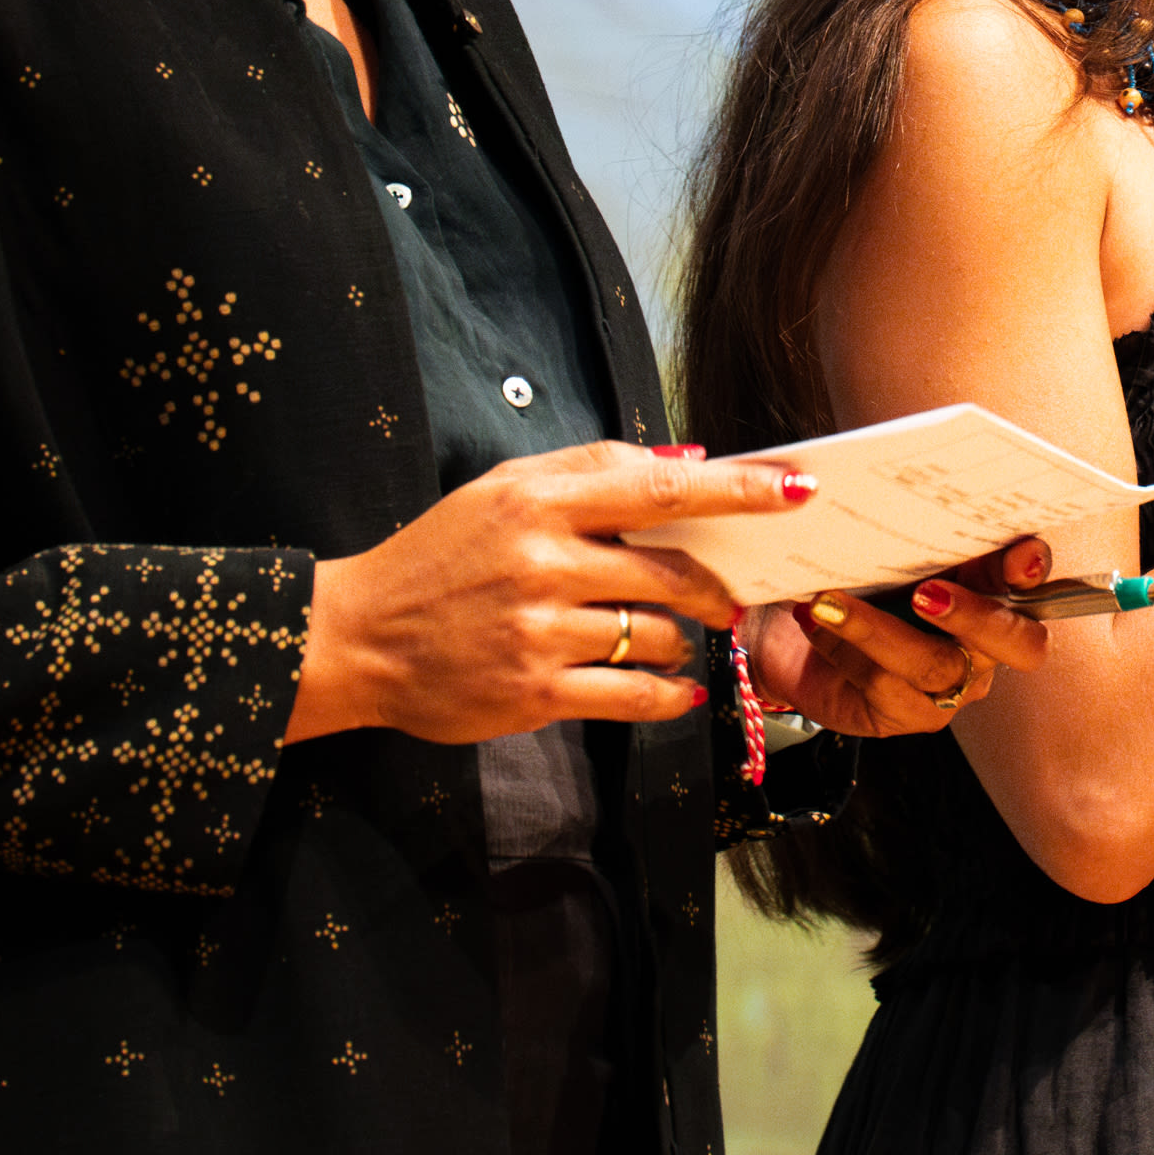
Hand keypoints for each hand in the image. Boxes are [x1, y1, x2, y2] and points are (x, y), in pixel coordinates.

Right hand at [286, 440, 805, 743]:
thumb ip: (595, 468)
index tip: (795, 489)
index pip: (660, 488)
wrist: (359, 637)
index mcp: (539, 502)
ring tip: (672, 636)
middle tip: (731, 595)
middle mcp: (543, 564)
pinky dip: (668, 693)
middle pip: (671, 571)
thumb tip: (689, 460)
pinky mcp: (534, 693)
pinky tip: (676, 688)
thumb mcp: (504, 489)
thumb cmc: (441, 554)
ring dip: (683, 639)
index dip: (737, 490)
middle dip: (715, 585)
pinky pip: (634, 694)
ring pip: (660, 635)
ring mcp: (539, 632)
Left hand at [745, 536, 1054, 735]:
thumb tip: (944, 506)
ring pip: (933, 666)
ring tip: (828, 602)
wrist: (795, 634)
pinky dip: (842, 648)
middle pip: (1019, 644)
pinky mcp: (906, 714)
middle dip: (976, 616)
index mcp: (997, 595)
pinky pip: (882, 685)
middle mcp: (987, 646)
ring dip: (874, 630)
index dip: (1034, 571)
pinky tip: (815, 621)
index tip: (1020, 555)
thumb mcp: (894, 551)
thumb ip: (933, 538)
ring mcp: (953, 687)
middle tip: (926, 593)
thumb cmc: (861, 584)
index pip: (1035, 581)